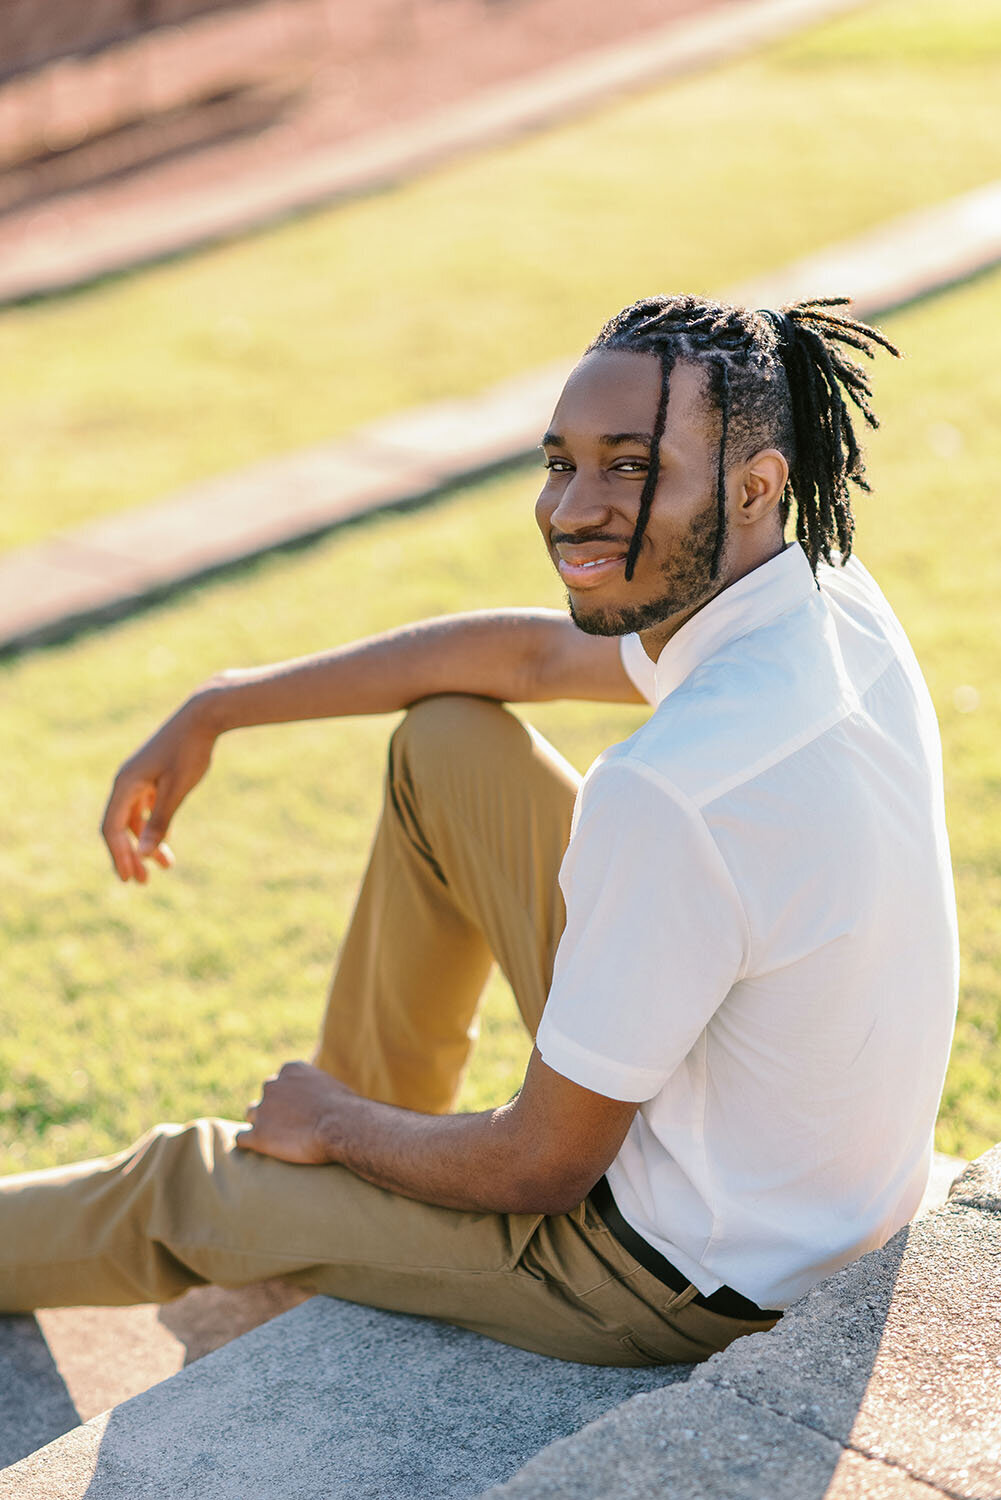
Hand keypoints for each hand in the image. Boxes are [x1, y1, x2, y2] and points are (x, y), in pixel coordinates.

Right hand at [101, 696, 217, 882]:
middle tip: (144, 882)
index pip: (112, 828)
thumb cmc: (190, 751)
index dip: (119, 856)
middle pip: (120, 826)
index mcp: (125, 784)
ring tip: (165, 866)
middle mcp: (126, 781)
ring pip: (135, 818)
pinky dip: (153, 826)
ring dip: (146, 842)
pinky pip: (145, 807)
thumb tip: (145, 854)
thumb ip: (161, 821)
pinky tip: (167, 842)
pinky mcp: (152, 774)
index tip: (131, 879)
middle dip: (131, 855)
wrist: (203, 715)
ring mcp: (138, 777)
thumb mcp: (177, 790)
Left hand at [237, 1061, 355, 1164]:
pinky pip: (242, 1139)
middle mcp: (272, 1084)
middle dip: (274, 1111)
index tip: (298, 1111)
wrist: (344, 1125)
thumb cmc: (347, 1109)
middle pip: (265, 1097)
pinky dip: (249, 1144)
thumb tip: (320, 1099)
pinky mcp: (258, 1134)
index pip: (280, 1082)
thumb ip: (317, 1088)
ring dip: (262, 1126)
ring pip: (252, 1116)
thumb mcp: (332, 1087)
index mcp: (290, 1069)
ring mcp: (263, 1109)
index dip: (287, 1099)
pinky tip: (260, 1151)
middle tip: (290, 1127)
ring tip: (278, 1140)